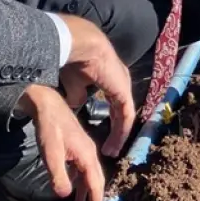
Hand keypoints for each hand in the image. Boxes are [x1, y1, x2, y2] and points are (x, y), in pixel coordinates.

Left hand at [20, 85, 105, 200]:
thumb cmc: (49, 129)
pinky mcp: (77, 148)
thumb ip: (58, 175)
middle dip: (94, 199)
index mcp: (87, 156)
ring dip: (84, 192)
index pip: (95, 184)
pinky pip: (82, 169)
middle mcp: (90, 153)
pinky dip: (79, 181)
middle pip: (95, 180)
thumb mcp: (51, 154)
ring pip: (88, 175)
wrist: (48, 106)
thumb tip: (65, 196)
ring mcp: (84, 150)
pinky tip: (72, 187)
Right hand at [56, 14, 135, 157]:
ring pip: (125, 117)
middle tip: (110, 150)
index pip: (114, 105)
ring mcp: (124, 87)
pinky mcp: (123, 92)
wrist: (80, 48)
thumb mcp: (74, 85)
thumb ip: (77, 96)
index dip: (109, 122)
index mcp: (111, 79)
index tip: (102, 138)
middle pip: (121, 112)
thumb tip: (76, 104)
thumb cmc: (74, 62)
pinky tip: (114, 144)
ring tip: (111, 152)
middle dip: (117, 132)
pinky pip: (125, 116)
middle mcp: (121, 83)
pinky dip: (121, 132)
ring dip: (119, 136)